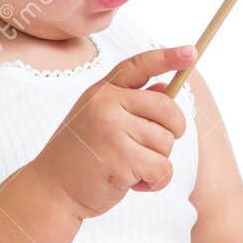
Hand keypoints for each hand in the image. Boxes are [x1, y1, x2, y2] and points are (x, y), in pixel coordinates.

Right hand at [33, 45, 196, 219]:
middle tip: (154, 148)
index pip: (139, 65)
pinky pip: (162, 167)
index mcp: (102, 91)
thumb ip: (130, 103)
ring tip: (129, 168)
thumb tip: (166, 87)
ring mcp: (111, 130)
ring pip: (166, 142)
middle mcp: (106, 104)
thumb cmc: (79, 156)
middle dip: (172, 132)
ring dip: (157, 162)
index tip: (192, 52)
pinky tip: (133, 184)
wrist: (50, 190)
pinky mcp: (120, 159)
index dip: (168, 57)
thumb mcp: (100, 120)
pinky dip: (155, 181)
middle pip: (168, 109)